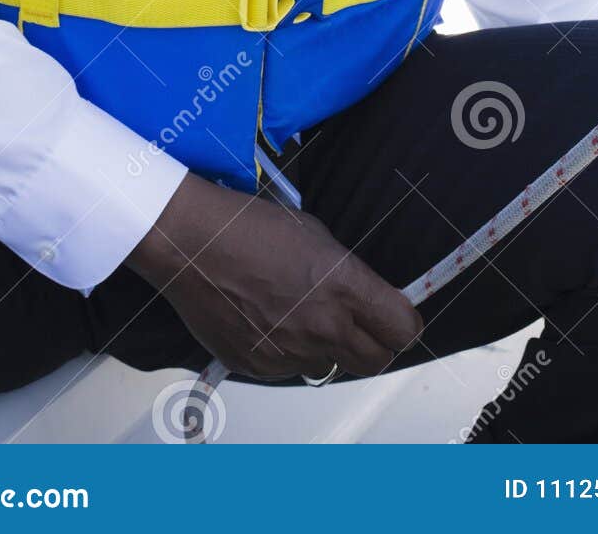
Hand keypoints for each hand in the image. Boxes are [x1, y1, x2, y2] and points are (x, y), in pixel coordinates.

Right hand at [126, 171, 422, 382]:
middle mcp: (322, 326)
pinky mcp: (259, 367)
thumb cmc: (248, 227)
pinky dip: (287, 351)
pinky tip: (269, 318)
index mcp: (343, 286)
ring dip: (324, 347)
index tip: (397, 317)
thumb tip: (365, 297)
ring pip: (329, 366)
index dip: (404, 324)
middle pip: (375, 361)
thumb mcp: (316, 235)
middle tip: (360, 325)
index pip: (403, 329)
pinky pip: (289, 369)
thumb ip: (347, 274)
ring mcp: (289, 351)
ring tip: (298, 311)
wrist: (193, 243)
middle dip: (374, 344)